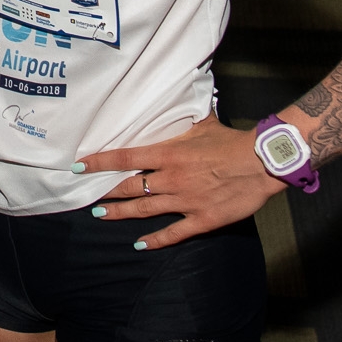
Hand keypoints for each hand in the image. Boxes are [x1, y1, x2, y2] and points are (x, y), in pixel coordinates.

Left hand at [77, 116, 282, 250]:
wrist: (262, 162)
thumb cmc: (231, 141)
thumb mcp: (200, 123)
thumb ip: (180, 117)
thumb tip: (172, 97)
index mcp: (168, 154)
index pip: (124, 158)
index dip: (98, 163)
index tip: (79, 166)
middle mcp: (171, 179)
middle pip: (129, 187)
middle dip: (106, 192)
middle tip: (88, 196)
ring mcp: (185, 201)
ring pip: (144, 210)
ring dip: (121, 213)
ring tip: (102, 215)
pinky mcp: (202, 219)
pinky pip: (174, 233)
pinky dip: (155, 240)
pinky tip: (140, 244)